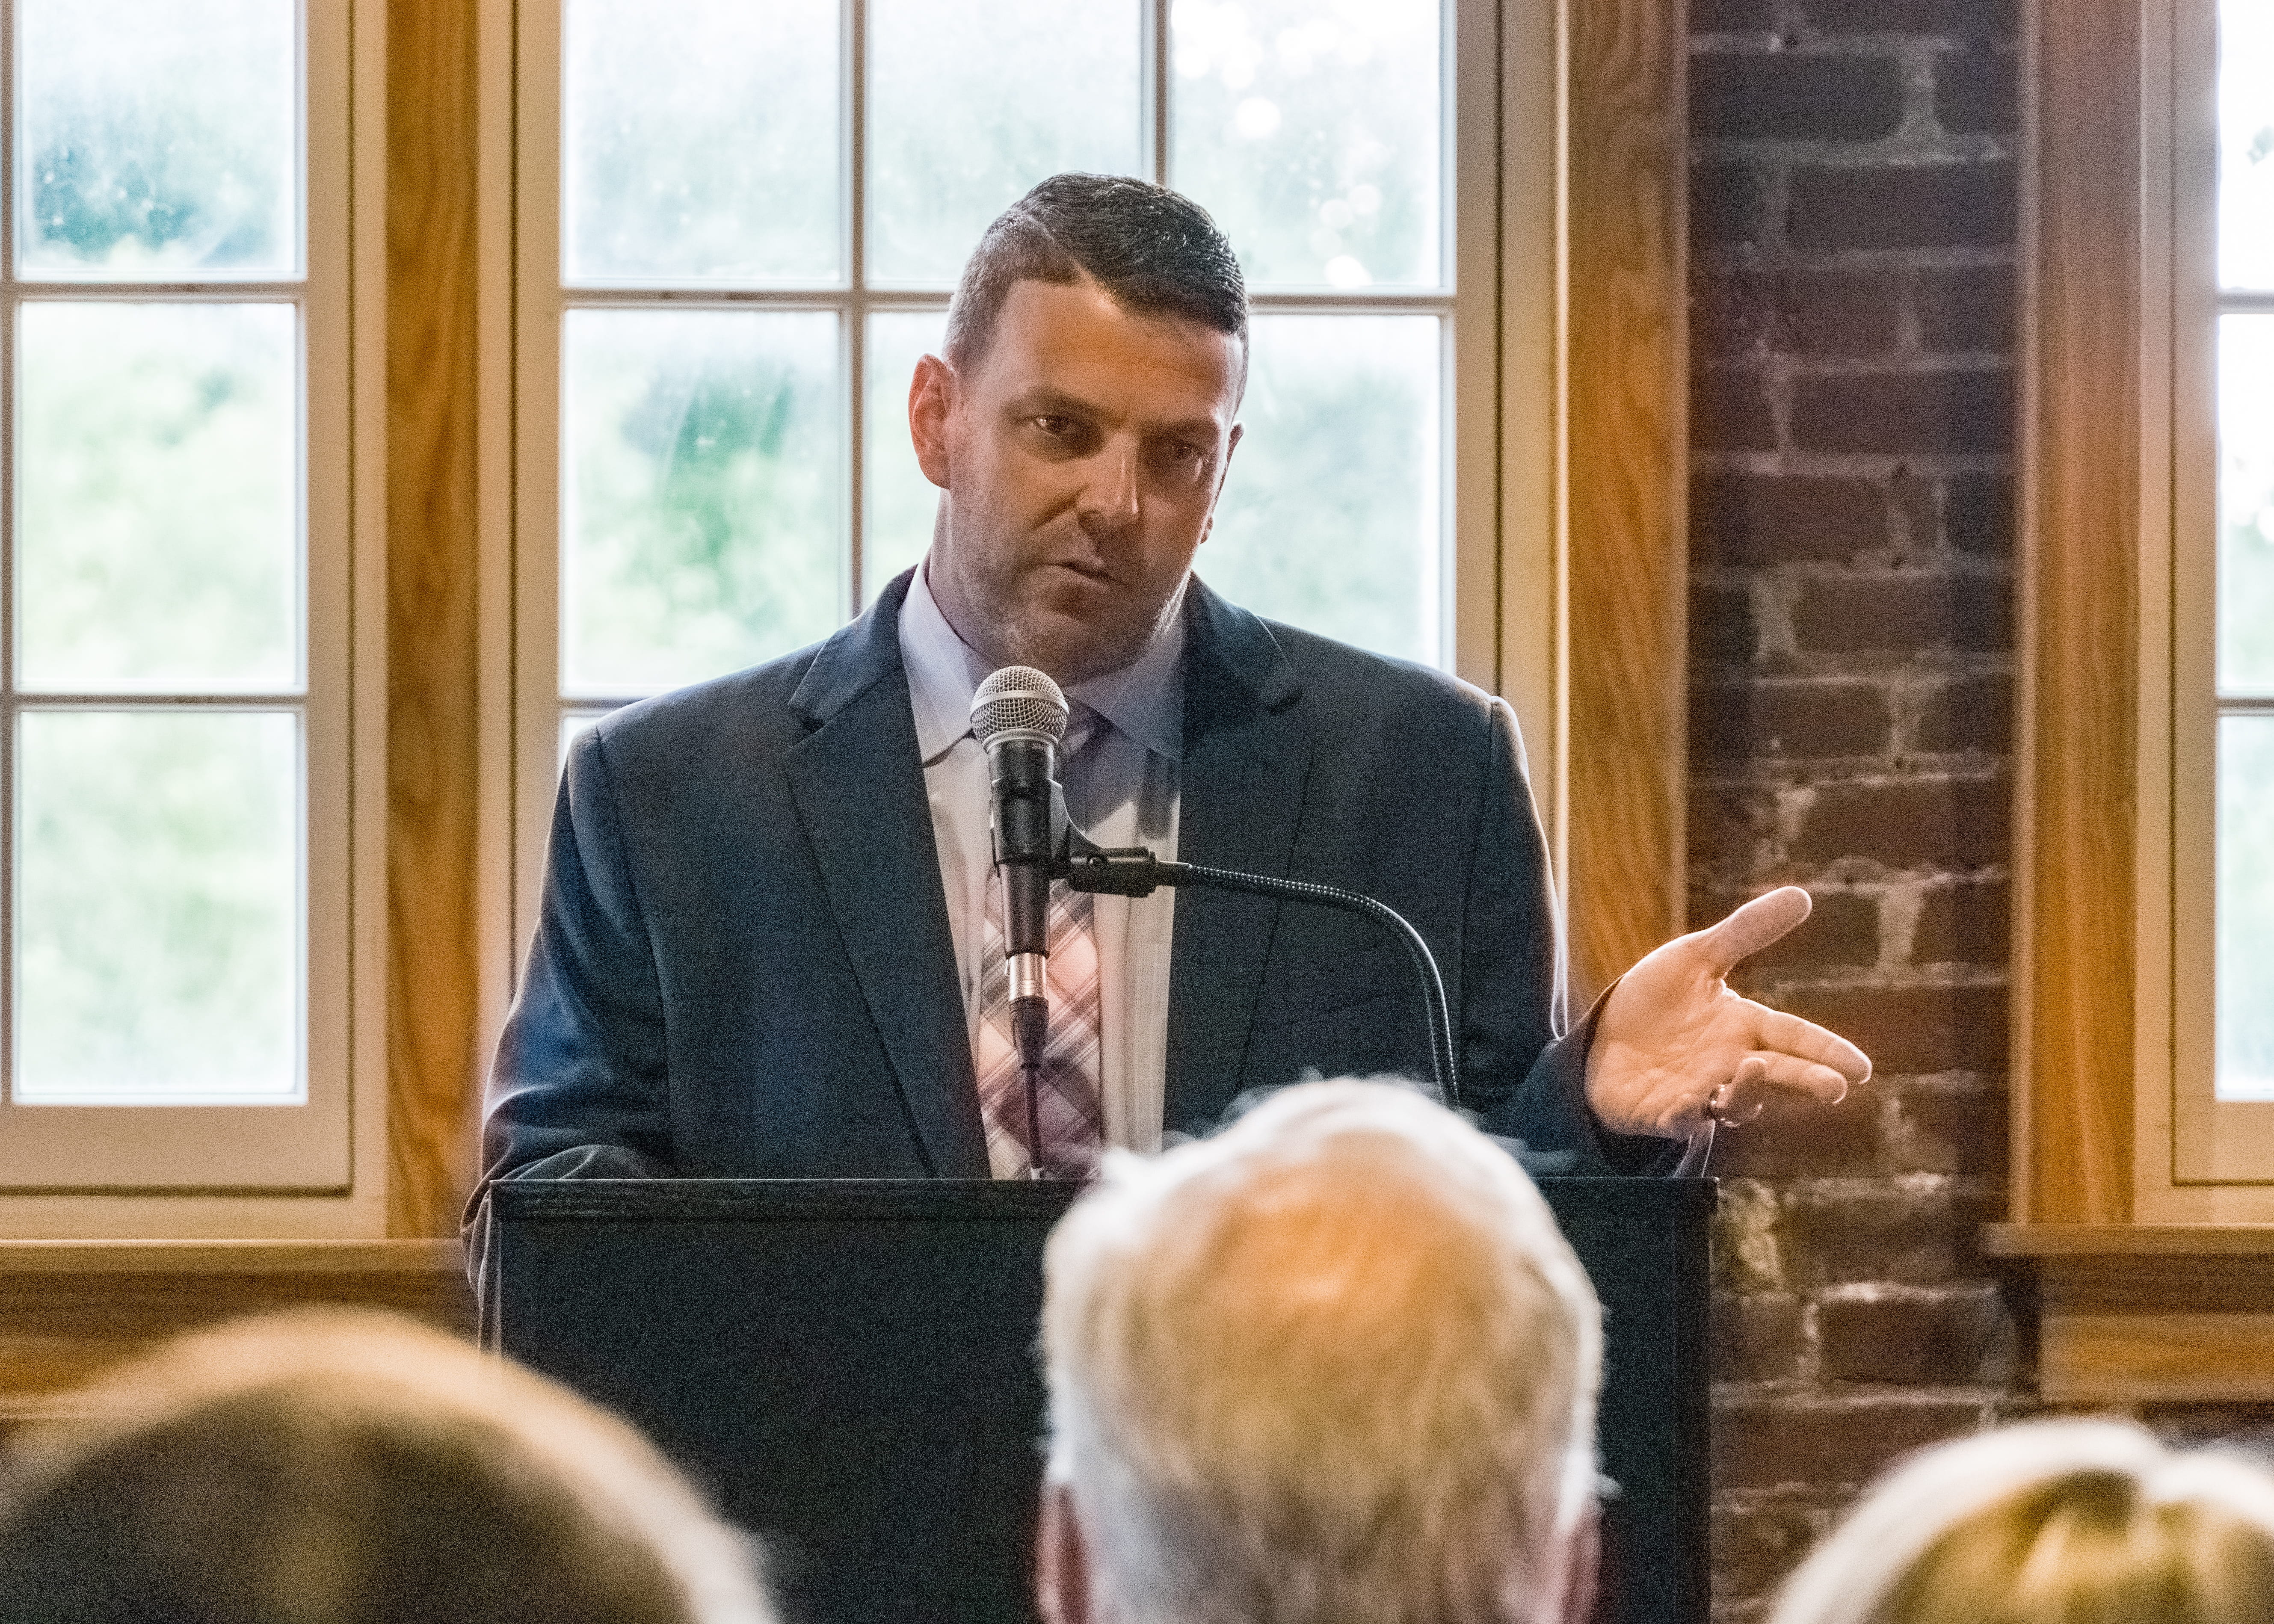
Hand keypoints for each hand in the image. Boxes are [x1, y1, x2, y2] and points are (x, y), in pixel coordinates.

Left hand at [1584, 886, 1871, 1139]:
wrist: (1603, 1036)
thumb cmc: (1657, 999)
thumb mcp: (1698, 957)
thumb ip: (1746, 931)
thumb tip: (1803, 895)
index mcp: (1743, 1027)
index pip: (1792, 1036)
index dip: (1825, 1050)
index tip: (1862, 1068)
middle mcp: (1729, 1064)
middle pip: (1776, 1074)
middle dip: (1806, 1080)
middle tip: (1835, 1087)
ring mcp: (1699, 1092)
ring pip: (1735, 1102)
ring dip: (1748, 1090)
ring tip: (1755, 1066)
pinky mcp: (1663, 1112)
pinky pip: (1680, 1119)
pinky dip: (1687, 1115)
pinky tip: (1690, 1104)